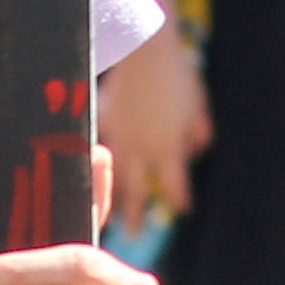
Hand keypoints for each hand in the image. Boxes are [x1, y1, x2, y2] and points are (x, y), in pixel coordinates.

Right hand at [98, 20, 210, 219]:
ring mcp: (118, 137)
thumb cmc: (177, 74)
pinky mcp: (100, 121)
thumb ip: (198, 131)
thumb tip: (196, 150)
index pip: (174, 185)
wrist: (145, 48)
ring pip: (112, 175)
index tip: (182, 210)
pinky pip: (95, 148)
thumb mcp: (197, 105)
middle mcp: (140, 149)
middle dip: (135, 215)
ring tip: (106, 214)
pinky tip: (86, 172)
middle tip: (132, 236)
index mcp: (167, 147)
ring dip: (110, 196)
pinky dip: (91, 162)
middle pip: (137, 191)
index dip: (178, 199)